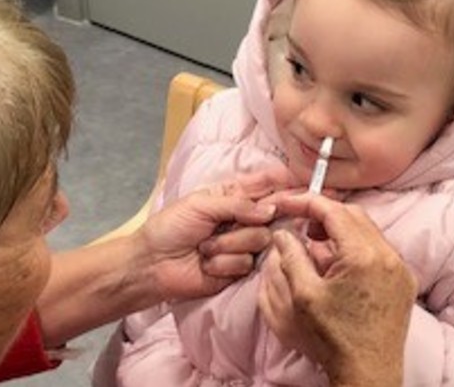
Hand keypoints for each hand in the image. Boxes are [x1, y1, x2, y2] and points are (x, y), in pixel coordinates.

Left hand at [137, 167, 298, 299]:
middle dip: (251, 220)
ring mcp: (243, 245)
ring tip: (204, 248)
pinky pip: (246, 263)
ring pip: (260, 240)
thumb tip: (270, 210)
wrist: (152, 265)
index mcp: (233, 197)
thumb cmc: (170, 228)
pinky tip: (206, 264)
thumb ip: (238, 204)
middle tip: (230, 224)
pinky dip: (223, 263)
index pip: (265, 186)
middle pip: (271, 215)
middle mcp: (243, 219)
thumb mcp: (201, 205)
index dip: (284, 183)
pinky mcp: (239, 270)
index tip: (300, 183)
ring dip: (228, 245)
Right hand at [257, 193, 416, 386]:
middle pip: (354, 216)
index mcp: (363, 256)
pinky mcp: (404, 282)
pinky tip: (338, 264)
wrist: (368, 372)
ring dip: (341, 232)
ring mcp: (400, 269)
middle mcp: (388, 256)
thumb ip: (291, 257)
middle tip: (300, 224)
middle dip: (324, 214)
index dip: (306, 202)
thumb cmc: (334, 339)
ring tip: (315, 245)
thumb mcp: (303, 296)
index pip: (334, 211)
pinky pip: (380, 251)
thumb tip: (283, 233)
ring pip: (368, 232)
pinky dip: (357, 248)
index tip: (286, 202)